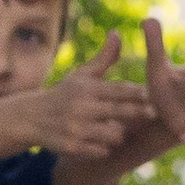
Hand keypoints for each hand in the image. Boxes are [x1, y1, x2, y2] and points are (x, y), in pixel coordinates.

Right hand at [27, 39, 156, 162]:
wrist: (31, 118)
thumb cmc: (65, 94)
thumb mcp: (82, 75)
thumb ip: (104, 58)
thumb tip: (117, 33)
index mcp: (87, 89)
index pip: (119, 89)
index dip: (138, 93)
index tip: (152, 95)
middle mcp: (82, 108)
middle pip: (121, 112)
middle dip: (139, 112)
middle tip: (152, 113)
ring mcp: (77, 129)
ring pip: (114, 134)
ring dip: (119, 133)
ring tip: (119, 130)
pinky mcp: (72, 147)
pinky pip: (101, 151)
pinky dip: (104, 148)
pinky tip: (102, 143)